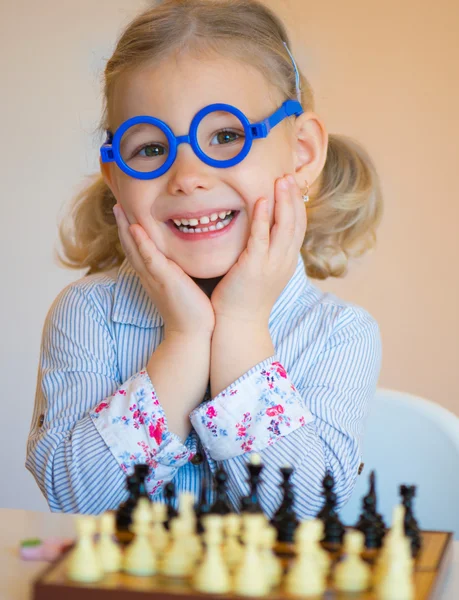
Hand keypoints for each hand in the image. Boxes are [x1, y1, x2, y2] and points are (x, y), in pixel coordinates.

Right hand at [113, 204, 214, 337]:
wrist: (193, 334)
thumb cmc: (193, 312)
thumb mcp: (185, 286)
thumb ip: (184, 271)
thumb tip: (192, 258)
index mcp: (154, 276)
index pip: (139, 250)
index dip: (131, 232)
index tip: (128, 213)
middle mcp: (149, 276)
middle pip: (130, 246)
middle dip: (123, 225)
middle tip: (117, 203)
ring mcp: (154, 277)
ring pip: (135, 248)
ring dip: (126, 227)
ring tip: (119, 207)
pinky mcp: (163, 280)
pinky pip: (149, 258)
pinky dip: (141, 242)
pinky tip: (135, 227)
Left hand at [210, 174, 306, 324]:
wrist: (239, 325)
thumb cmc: (244, 299)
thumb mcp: (261, 273)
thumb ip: (264, 253)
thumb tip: (261, 236)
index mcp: (286, 262)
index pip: (298, 227)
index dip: (297, 205)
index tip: (292, 186)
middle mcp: (284, 261)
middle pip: (296, 223)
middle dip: (293, 197)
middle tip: (289, 175)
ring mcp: (272, 264)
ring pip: (284, 227)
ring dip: (283, 201)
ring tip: (281, 180)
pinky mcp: (254, 267)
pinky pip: (262, 238)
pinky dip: (264, 218)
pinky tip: (262, 201)